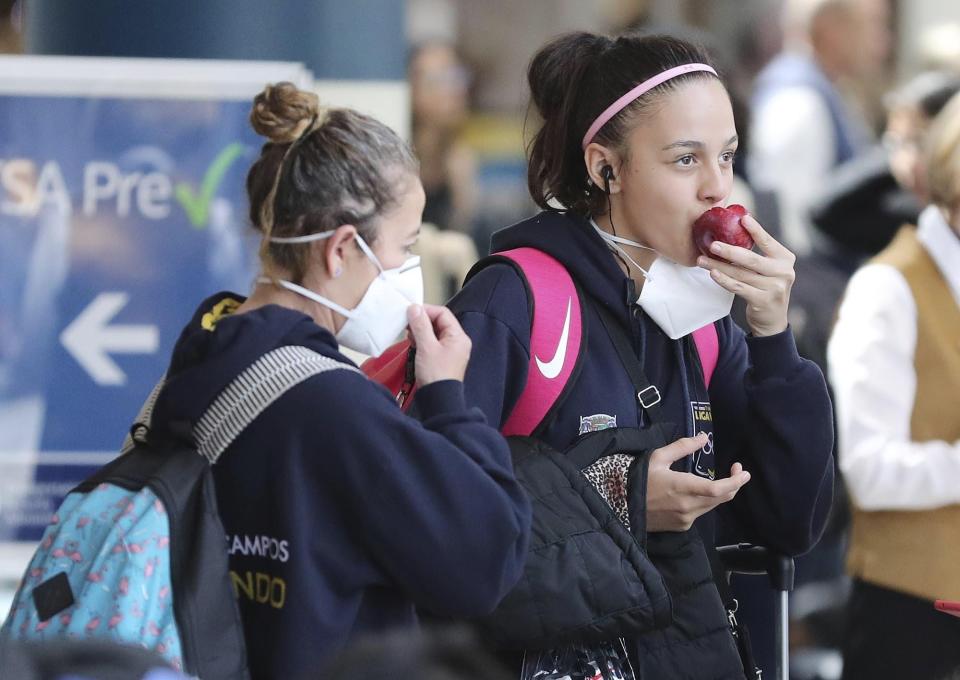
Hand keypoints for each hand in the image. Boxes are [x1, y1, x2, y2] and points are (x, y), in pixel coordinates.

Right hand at [406, 304, 471, 384]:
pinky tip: (413, 343)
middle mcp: (456, 342)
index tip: (411, 312)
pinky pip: (431, 343)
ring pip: (433, 332)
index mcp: (458, 337)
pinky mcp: (441, 358)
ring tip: (410, 335)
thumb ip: (420, 326)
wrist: (437, 399)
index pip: (443, 314)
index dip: (426, 310)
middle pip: (438, 322)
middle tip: (408, 323)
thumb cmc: (436, 376)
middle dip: (422, 321)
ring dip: (420, 331)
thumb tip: (415, 309)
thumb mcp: (426, 347)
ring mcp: (449, 350)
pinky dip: (421, 340)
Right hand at [646, 434, 750, 531]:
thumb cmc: (639, 478)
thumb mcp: (658, 457)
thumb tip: (703, 438)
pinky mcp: (682, 526)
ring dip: (720, 493)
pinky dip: (704, 502)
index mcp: (682, 487)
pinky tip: (696, 494)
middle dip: (733, 484)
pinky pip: (700, 512)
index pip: (717, 489)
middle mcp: (687, 506)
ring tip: (718, 480)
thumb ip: (683, 447)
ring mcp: (686, 518)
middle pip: (721, 498)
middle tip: (736, 471)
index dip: (735, 482)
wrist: (620, 505)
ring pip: (713, 506)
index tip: (743, 471)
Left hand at [697, 214, 795, 336]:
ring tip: (702, 260)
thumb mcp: (769, 269)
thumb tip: (734, 230)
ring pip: (741, 274)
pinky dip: (724, 280)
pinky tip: (712, 273)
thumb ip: (759, 254)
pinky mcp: (763, 300)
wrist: (773, 319)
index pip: (768, 242)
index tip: (743, 218)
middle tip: (712, 245)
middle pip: (751, 259)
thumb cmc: (766, 287)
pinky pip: (738, 287)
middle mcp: (784, 272)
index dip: (756, 230)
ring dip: (719, 266)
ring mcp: (775, 287)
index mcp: (785, 259)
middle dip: (729, 251)